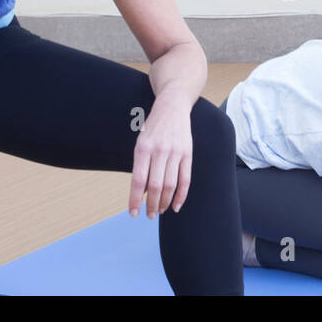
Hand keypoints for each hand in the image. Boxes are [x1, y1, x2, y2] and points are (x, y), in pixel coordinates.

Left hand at [129, 94, 194, 218]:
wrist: (172, 106)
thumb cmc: (153, 128)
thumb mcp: (141, 143)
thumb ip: (141, 166)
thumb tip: (142, 193)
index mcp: (143, 148)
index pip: (137, 181)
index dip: (135, 200)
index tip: (133, 213)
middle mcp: (159, 150)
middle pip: (154, 186)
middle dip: (151, 205)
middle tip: (149, 215)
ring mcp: (175, 152)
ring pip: (170, 185)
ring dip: (164, 202)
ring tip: (160, 211)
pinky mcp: (188, 153)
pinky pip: (185, 179)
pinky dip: (181, 195)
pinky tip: (175, 205)